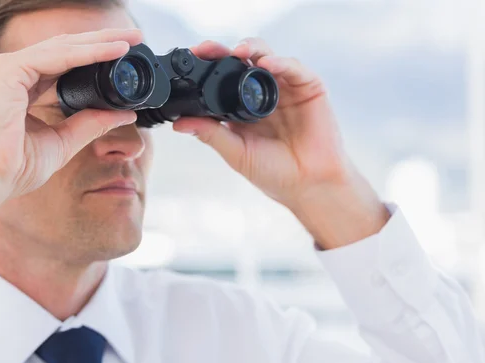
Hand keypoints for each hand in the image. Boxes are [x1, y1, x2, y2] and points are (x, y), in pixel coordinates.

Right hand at [0, 29, 142, 197]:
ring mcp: (7, 68)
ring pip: (63, 47)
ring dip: (99, 42)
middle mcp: (13, 73)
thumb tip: (124, 115)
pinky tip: (112, 51)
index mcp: (21, 87)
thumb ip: (90, 124)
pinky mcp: (8, 70)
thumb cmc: (13, 167)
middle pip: (65, 49)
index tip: (124, 56)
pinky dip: (87, 53)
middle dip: (101, 42)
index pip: (64, 64)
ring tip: (129, 40)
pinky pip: (56, 56)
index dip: (94, 57)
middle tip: (133, 38)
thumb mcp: (63, 142)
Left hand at [173, 38, 345, 206]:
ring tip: (237, 52)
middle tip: (207, 49)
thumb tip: (178, 124)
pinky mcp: (309, 87)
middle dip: (223, 51)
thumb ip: (210, 134)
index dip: (207, 66)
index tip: (190, 58)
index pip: (222, 77)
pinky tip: (267, 65)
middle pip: (242, 61)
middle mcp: (263, 92)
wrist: (308, 186)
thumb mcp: (236, 152)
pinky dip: (280, 62)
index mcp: (242, 106)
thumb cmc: (274, 173)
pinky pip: (293, 68)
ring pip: (266, 56)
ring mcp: (286, 88)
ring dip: (251, 49)